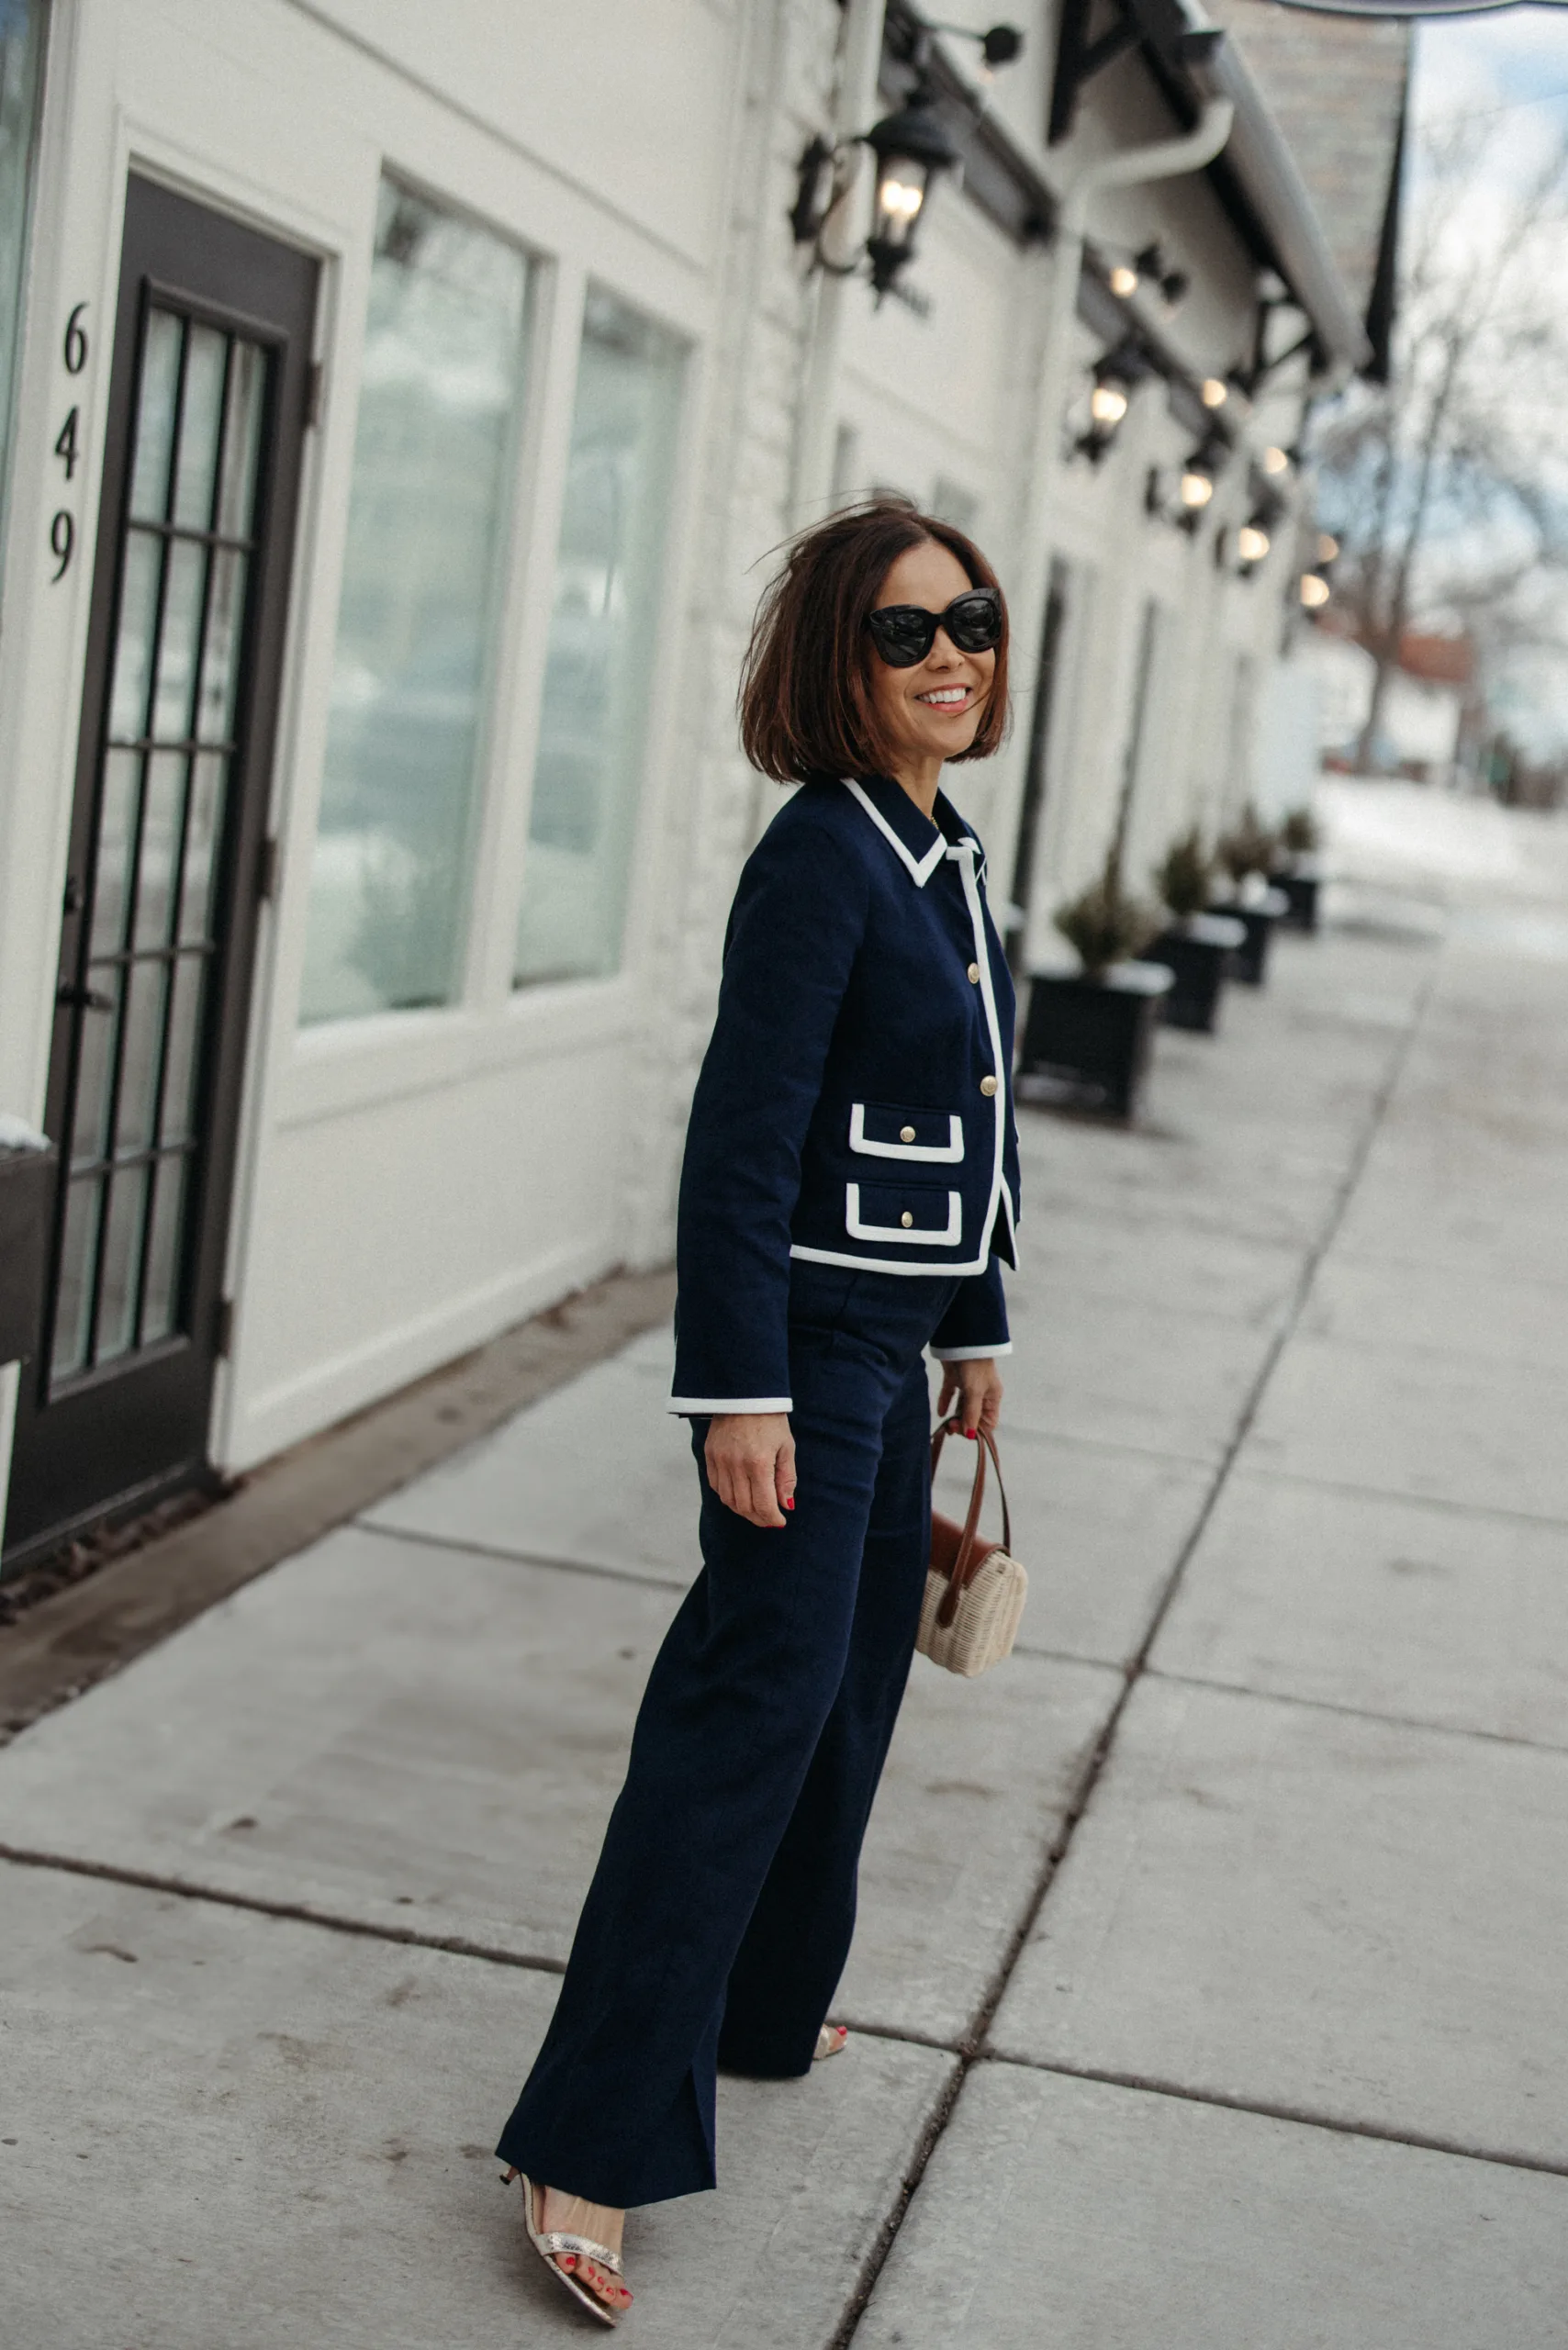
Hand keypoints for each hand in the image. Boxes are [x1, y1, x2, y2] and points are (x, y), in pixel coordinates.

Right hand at [705, 1412, 795, 1528]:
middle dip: (759, 1517)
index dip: (772, 1518)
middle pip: (744, 1506)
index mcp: (758, 1462)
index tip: (780, 1521)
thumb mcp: (786, 1446)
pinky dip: (728, 1496)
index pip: (763, 1504)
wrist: (744, 1394)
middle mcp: (736, 1464)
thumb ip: (786, 1478)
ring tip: (755, 1509)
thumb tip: (786, 1505)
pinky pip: (716, 1486)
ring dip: (743, 1510)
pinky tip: (740, 1494)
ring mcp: (719, 1460)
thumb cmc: (770, 1419)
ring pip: (728, 1500)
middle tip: (769, 1518)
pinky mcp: (709, 1455)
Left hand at [937, 1358, 1002, 1439]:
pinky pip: (950, 1394)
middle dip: (963, 1424)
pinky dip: (945, 1403)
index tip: (964, 1431)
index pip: (988, 1422)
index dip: (977, 1430)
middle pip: (973, 1416)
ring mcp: (967, 1385)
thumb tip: (970, 1435)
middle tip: (951, 1427)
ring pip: (961, 1407)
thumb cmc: (974, 1364)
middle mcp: (981, 1393)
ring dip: (954, 1417)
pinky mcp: (954, 1377)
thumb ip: (971, 1414)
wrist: (961, 1339)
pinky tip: (940, 1413)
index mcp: (992, 1397)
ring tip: (946, 1424)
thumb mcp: (974, 1392)